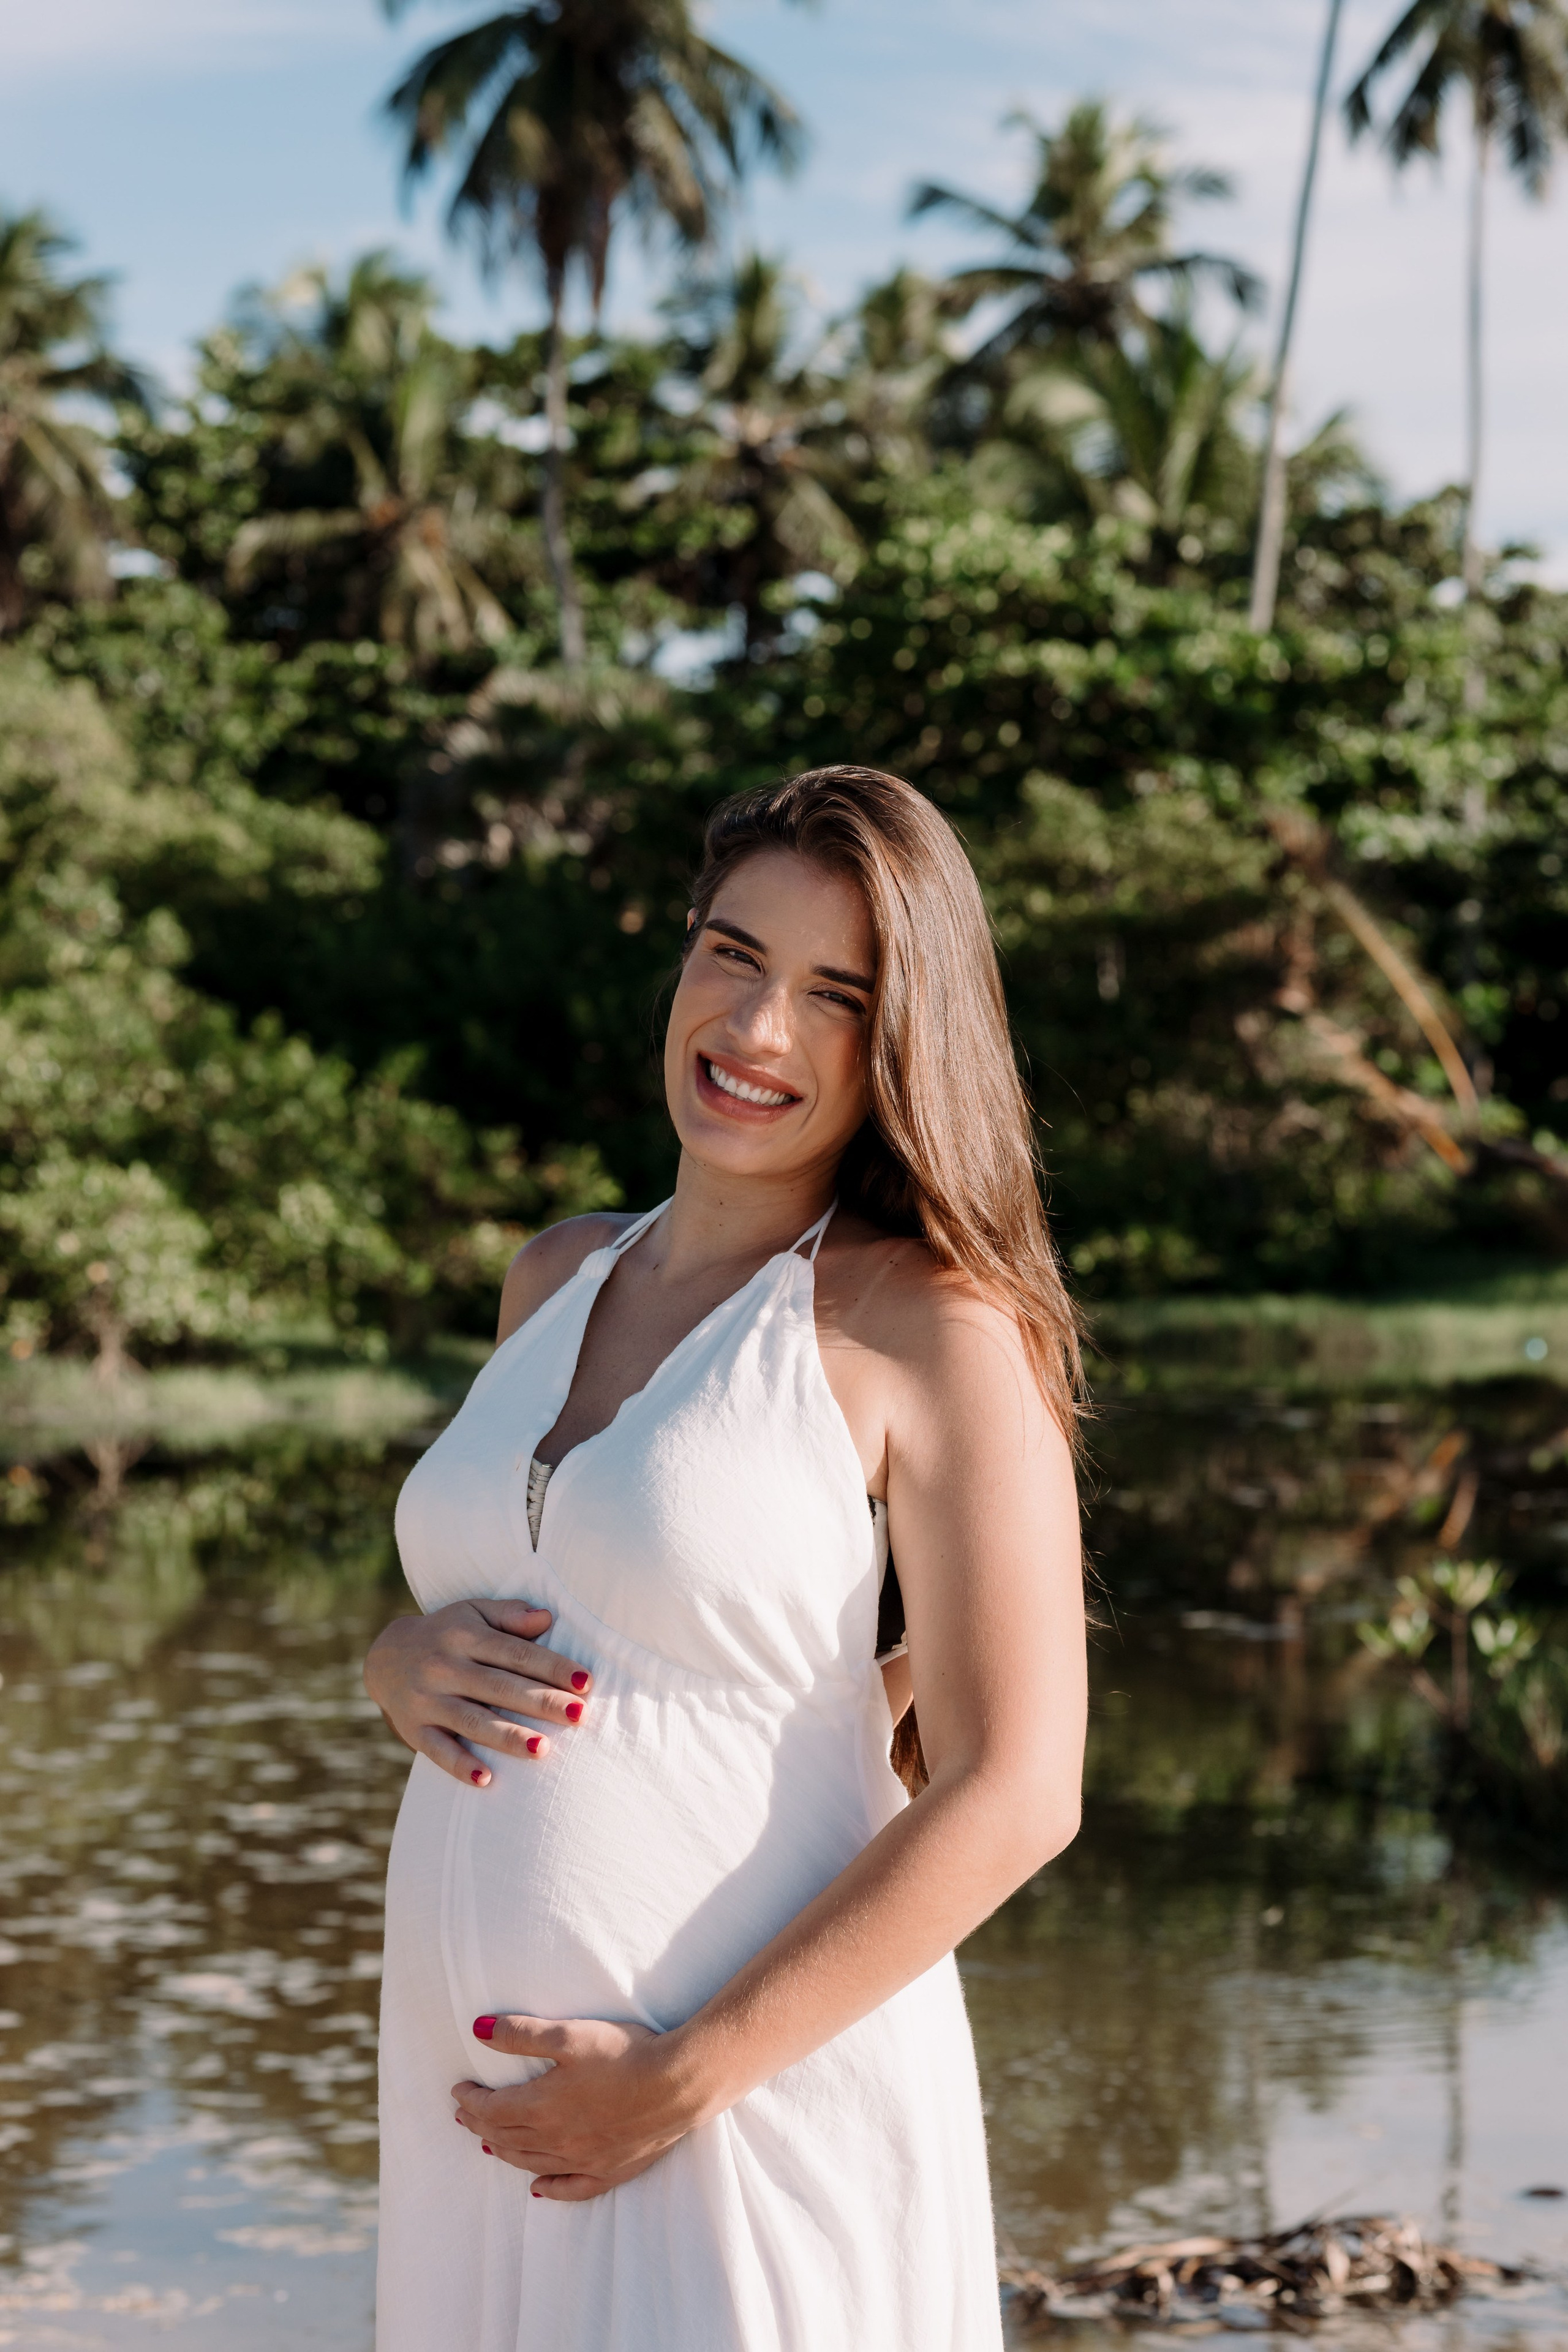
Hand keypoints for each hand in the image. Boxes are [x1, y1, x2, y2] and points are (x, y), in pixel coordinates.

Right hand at [363, 1600, 591, 1784]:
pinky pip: (437, 1750)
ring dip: (507, 1737)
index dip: (551, 1667)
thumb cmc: (447, 1634)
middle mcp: (444, 1667)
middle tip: (578, 1716)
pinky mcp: (414, 1729)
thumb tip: (547, 1618)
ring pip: (472, 1721)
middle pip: (499, 1687)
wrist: (385, 1657)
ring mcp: (427, 1700)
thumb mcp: (473, 1612)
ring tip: (543, 1749)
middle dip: (540, 1702)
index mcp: (465, 1635)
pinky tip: (486, 1779)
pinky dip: (460, 1765)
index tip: (585, 1682)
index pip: (516, 1653)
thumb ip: (509, 1614)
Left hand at [454, 2014, 698, 2200]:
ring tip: (488, 2143)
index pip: (493, 2109)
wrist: (679, 2084)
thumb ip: (521, 2034)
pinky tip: (538, 2189)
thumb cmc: (625, 2054)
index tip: (458, 2089)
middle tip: (464, 2115)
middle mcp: (557, 2140)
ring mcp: (584, 2160)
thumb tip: (478, 2030)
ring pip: (531, 2162)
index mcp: (543, 2107)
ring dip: (504, 2152)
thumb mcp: (569, 2034)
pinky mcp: (610, 2170)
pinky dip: (549, 2189)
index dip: (471, 2100)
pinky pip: (570, 2188)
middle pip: (506, 2137)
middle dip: (480, 2124)